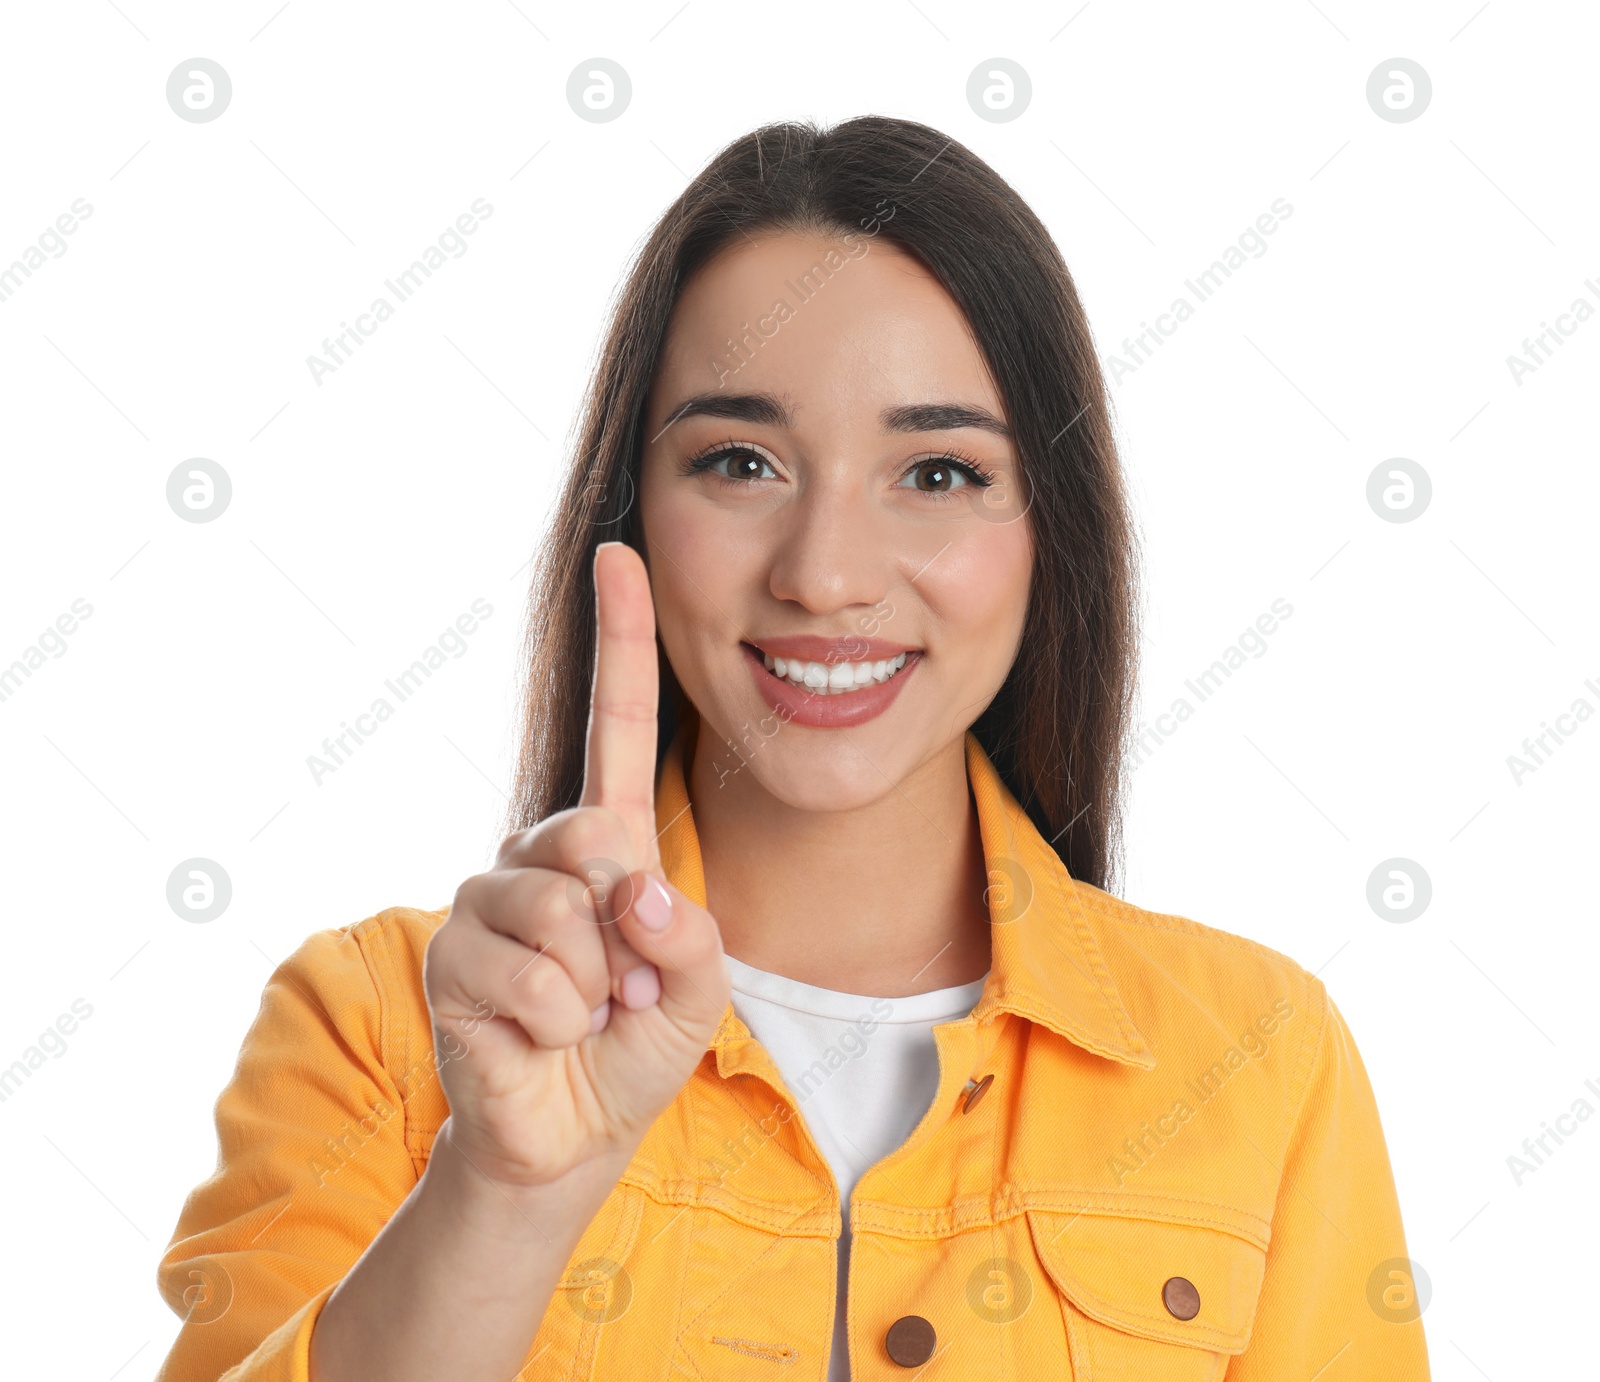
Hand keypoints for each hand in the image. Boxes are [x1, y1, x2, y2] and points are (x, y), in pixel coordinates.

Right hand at [423, 541, 729, 1188]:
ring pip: (559, 916)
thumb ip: (689, 935)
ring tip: (582, 1012)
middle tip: (620, 982)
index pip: (615, 723)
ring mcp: (488, 900)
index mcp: (608, 840)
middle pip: (592, 836)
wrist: (572, 1130)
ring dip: (593, 988)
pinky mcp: (452, 955)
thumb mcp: (699, 989)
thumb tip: (625, 886)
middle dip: (625, 930)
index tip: (622, 554)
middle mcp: (540, 853)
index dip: (622, 640)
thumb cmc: (636, 1043)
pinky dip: (559, 1024)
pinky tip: (545, 1036)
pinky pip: (529, 979)